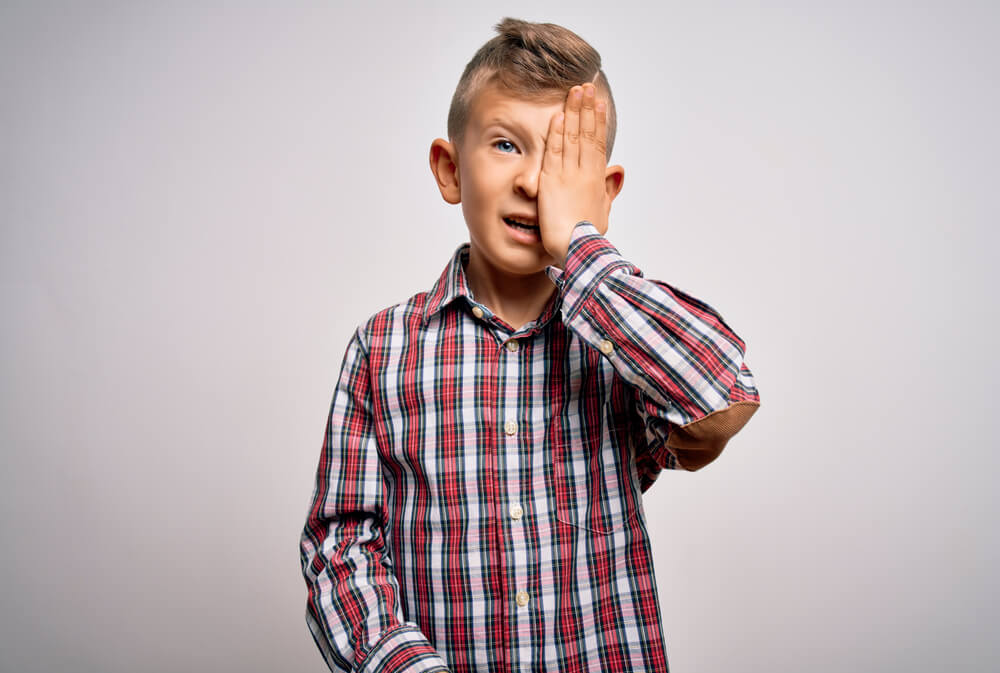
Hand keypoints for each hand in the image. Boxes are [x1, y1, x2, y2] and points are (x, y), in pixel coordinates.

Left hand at [538, 83, 613, 266]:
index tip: (598, 102)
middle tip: (586, 86)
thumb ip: (609, 187)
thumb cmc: (590, 235)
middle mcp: (585, 172)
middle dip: (587, 108)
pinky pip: (554, 152)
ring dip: (573, 112)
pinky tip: (558, 116)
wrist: (577, 248)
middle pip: (586, 133)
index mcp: (597, 178)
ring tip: (575, 91)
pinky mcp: (551, 181)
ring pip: (572, 137)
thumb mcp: (604, 209)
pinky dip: (557, 134)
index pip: (597, 142)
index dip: (597, 121)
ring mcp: (568, 174)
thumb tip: (618, 168)